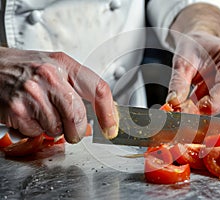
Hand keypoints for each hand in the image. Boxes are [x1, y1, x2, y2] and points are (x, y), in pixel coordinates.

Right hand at [0, 47, 117, 142]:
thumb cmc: (24, 68)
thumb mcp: (55, 68)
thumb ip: (78, 87)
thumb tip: (105, 111)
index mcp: (64, 65)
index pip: (98, 89)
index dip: (108, 113)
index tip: (111, 128)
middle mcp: (50, 77)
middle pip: (78, 116)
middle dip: (76, 130)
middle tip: (71, 130)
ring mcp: (33, 93)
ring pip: (57, 129)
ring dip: (52, 128)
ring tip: (39, 112)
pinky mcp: (17, 110)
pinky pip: (37, 133)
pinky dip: (34, 130)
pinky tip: (27, 114)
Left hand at [166, 32, 219, 113]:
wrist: (198, 43)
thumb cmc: (192, 48)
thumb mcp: (181, 64)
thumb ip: (178, 84)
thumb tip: (174, 102)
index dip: (209, 104)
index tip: (191, 110)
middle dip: (207, 106)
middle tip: (187, 103)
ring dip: (210, 105)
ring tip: (196, 91)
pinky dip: (213, 103)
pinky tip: (202, 92)